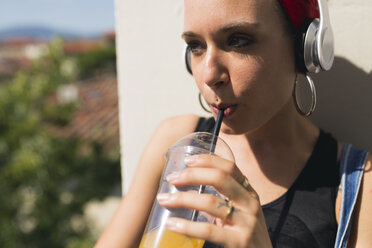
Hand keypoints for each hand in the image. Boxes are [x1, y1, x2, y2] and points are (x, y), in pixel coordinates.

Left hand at [157, 154, 272, 247]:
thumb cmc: (245, 235)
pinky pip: (209, 230)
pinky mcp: (239, 241)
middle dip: (192, 175)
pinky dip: (187, 226)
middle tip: (172, 178)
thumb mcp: (238, 213)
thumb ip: (218, 201)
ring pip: (211, 203)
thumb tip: (188, 192)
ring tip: (164, 199)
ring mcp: (247, 222)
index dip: (208, 160)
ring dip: (183, 199)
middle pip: (220, 178)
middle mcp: (250, 203)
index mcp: (249, 192)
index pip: (230, 167)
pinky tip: (172, 224)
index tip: (187, 160)